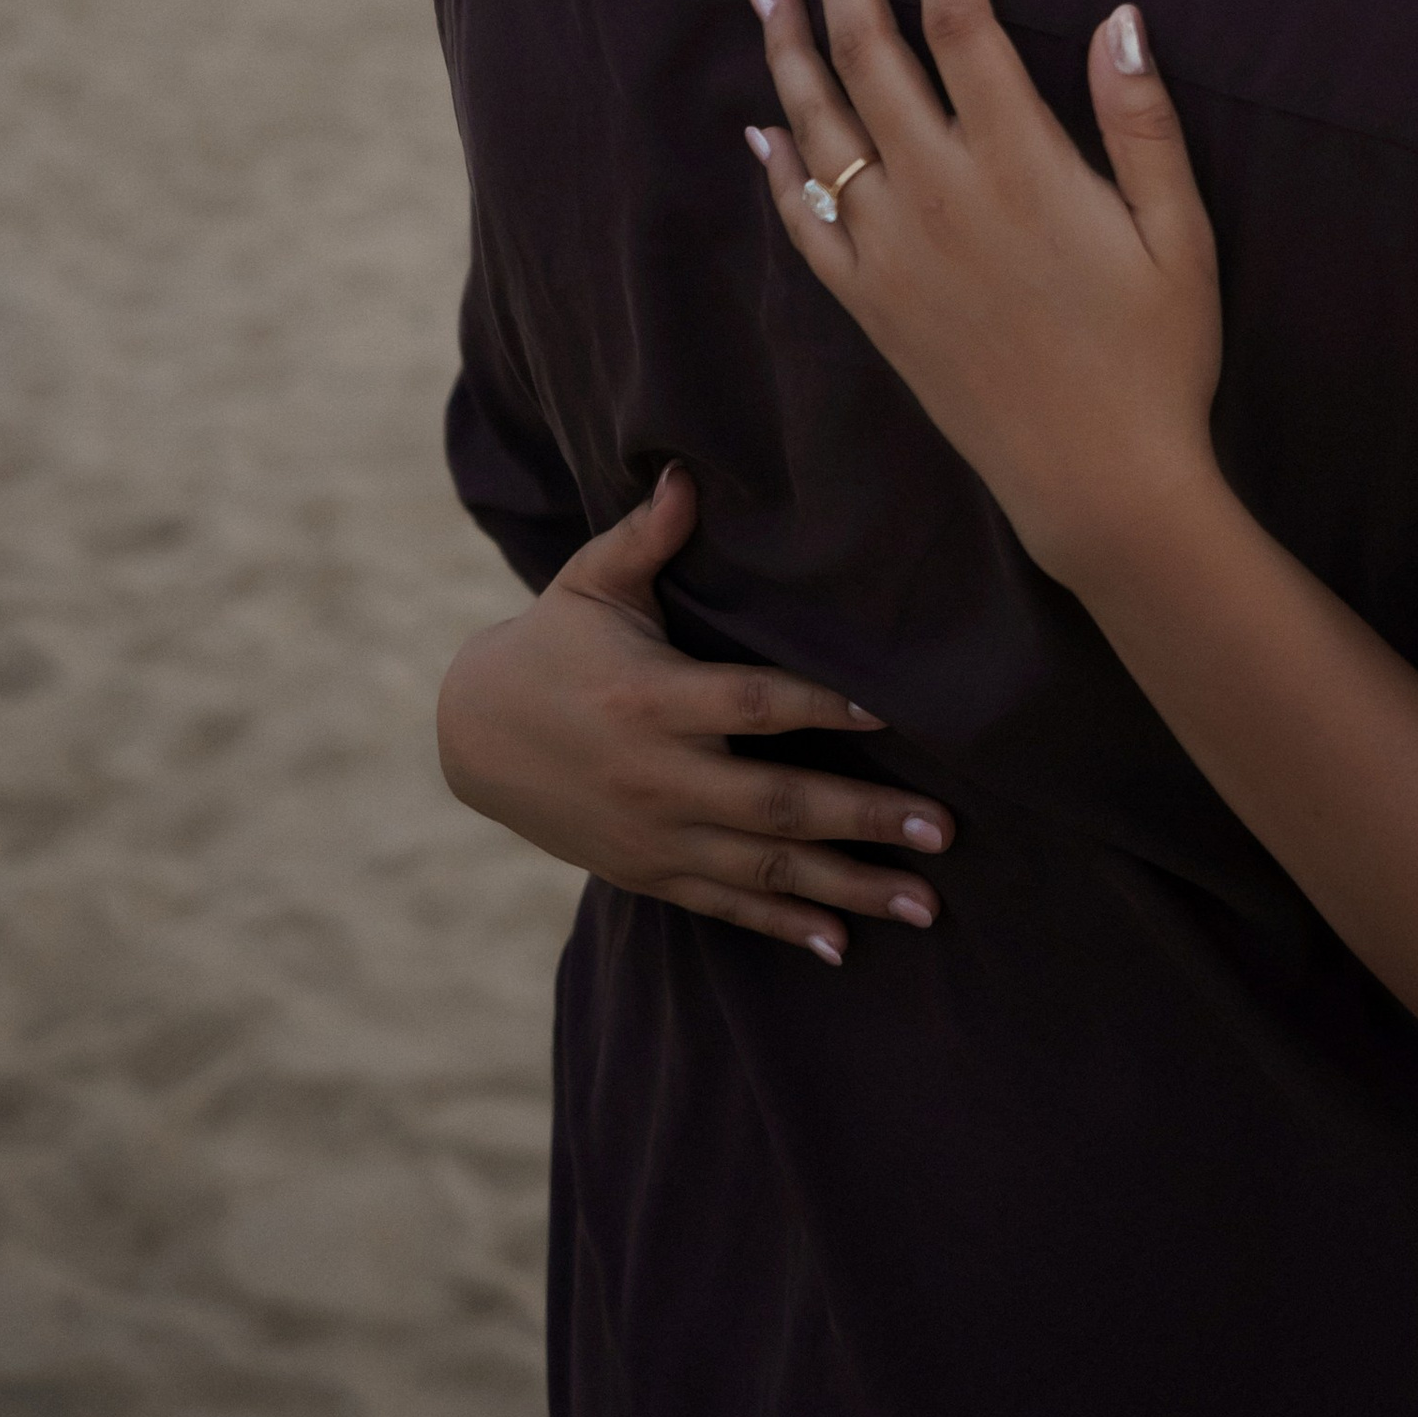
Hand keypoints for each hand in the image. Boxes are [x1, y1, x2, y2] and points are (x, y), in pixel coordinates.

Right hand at [435, 466, 953, 960]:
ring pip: (765, 869)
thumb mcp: (590, 582)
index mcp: (652, 697)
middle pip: (776, 803)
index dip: (823, 706)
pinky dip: (784, 926)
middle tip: (943, 831)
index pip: (753, 703)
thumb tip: (690, 471)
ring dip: (850, 887)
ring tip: (926, 904)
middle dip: (865, 819)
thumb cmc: (553, 643)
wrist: (474, 737)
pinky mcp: (647, 871)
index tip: (894, 713)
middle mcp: (658, 775)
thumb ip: (648, 535)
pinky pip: (726, 904)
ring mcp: (654, 834)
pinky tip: (843, 945)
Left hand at [744, 0, 1224, 596]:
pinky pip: (804, 223)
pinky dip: (777, 167)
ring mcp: (893, 252)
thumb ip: (1143, 120)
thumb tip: (1119, 15)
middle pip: (871, 53)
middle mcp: (940, 193)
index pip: (961, 22)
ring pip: (821, 125)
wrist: (1097, 483)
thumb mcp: (1180, 233)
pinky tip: (761, 128)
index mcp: (1021, 161)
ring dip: (789, 47)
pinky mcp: (872, 306)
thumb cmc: (1158, 354)